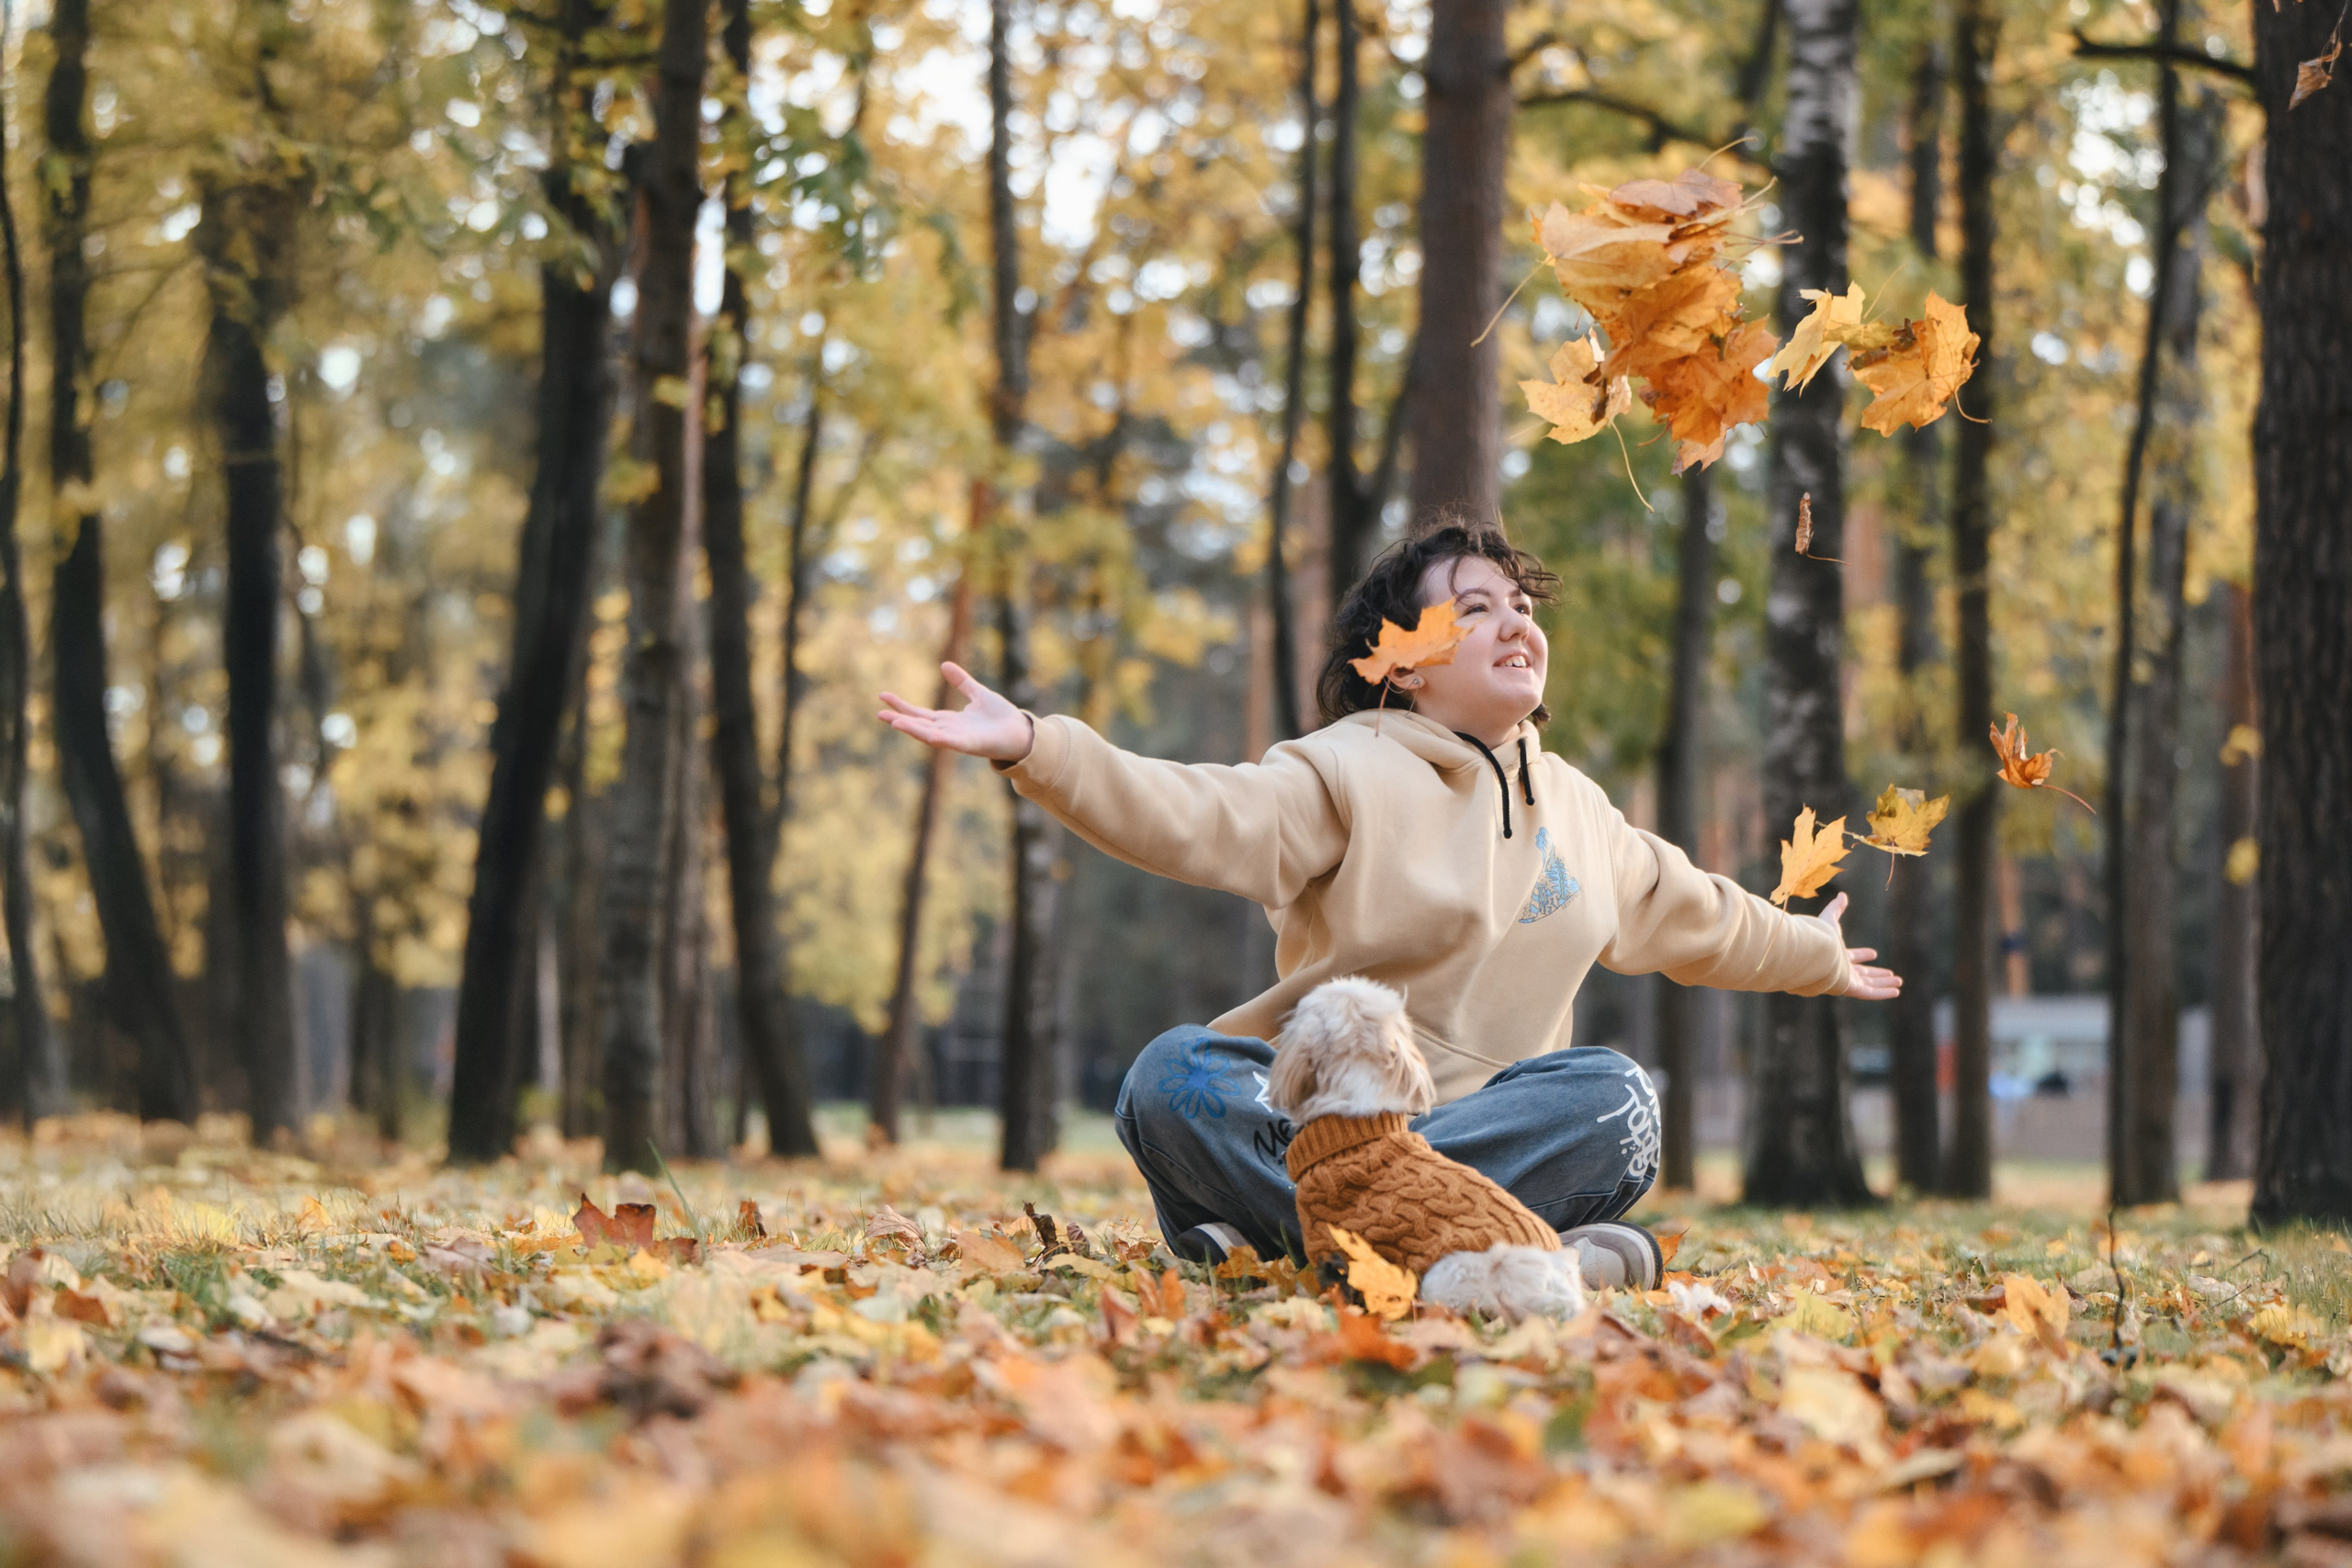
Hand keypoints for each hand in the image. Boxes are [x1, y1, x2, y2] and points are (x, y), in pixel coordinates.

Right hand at [877, 662, 1034, 761]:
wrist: (1021, 731)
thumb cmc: (1001, 716)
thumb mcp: (978, 693)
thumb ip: (962, 681)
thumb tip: (944, 665)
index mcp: (950, 720)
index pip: (920, 714)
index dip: (902, 706)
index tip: (884, 697)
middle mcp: (950, 731)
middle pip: (919, 724)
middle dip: (900, 719)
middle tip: (879, 712)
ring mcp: (959, 739)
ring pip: (929, 734)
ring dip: (912, 729)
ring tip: (894, 722)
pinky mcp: (971, 745)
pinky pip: (952, 742)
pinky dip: (939, 738)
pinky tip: (928, 733)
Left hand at [1817, 892, 1902, 1000]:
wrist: (1815, 953)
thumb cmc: (1820, 937)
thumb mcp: (1830, 919)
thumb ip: (1836, 908)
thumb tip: (1842, 895)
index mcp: (1836, 956)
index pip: (1851, 958)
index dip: (1862, 955)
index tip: (1874, 954)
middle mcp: (1841, 970)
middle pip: (1862, 974)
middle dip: (1877, 974)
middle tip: (1891, 975)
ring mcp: (1847, 981)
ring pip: (1869, 985)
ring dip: (1884, 984)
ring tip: (1898, 982)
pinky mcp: (1851, 989)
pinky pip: (1870, 993)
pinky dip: (1883, 993)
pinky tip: (1896, 992)